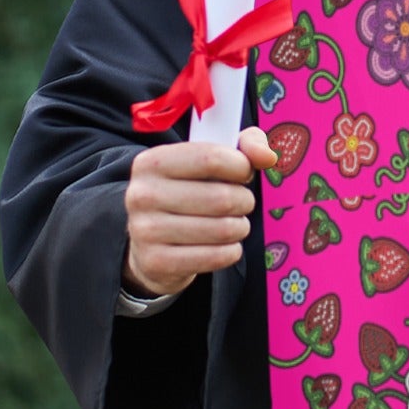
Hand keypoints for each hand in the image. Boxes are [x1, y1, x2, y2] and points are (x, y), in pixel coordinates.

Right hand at [122, 125, 277, 297]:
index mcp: (152, 162)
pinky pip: (216, 256)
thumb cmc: (189, 192)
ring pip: (223, 229)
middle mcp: (142, 194)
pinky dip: (231, 251)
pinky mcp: (156, 262)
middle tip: (241, 203)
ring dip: (240, 227)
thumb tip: (267, 156)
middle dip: (244, 201)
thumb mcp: (210, 159)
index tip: (244, 173)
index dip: (241, 166)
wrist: (151, 243)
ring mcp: (145, 231)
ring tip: (233, 223)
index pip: (211, 158)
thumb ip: (245, 146)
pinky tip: (224, 245)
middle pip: (222, 198)